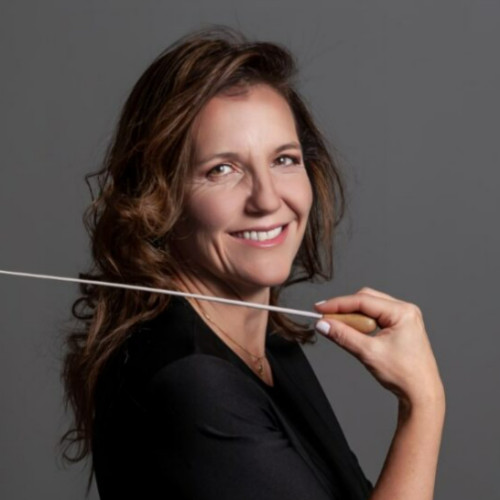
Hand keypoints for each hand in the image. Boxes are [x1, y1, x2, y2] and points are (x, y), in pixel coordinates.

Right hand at [314, 288, 443, 407]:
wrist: (421, 393)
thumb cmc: (404, 375)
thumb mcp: (368, 353)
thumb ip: (343, 336)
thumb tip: (323, 325)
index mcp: (402, 312)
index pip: (362, 300)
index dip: (338, 304)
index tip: (319, 309)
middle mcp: (405, 310)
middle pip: (365, 300)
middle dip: (344, 309)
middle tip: (326, 320)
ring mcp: (403, 318)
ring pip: (369, 308)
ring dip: (352, 317)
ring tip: (340, 329)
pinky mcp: (400, 326)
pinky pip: (375, 317)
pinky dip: (361, 323)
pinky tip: (354, 332)